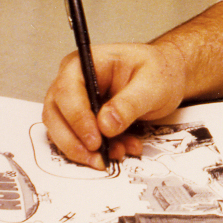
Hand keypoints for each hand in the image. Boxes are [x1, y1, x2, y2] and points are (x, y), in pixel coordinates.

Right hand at [43, 42, 187, 168]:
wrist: (167, 78)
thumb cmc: (158, 71)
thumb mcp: (152, 84)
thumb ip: (129, 104)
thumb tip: (105, 125)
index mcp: (86, 63)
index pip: (67, 90)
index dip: (77, 118)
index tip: (95, 140)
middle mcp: (74, 81)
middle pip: (55, 114)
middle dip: (75, 142)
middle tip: (98, 159)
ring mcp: (75, 101)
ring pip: (63, 132)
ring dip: (86, 150)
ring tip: (118, 153)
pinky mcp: (83, 120)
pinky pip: (79, 140)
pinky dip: (98, 151)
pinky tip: (122, 149)